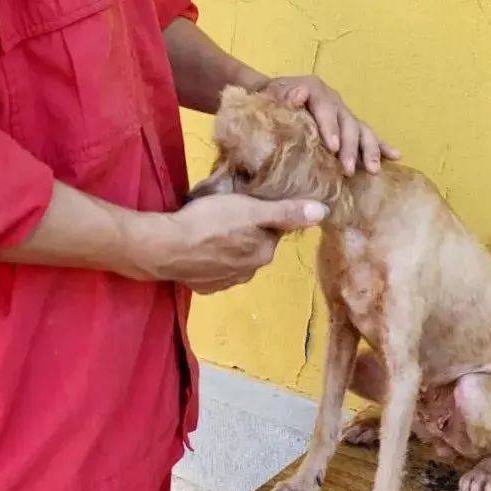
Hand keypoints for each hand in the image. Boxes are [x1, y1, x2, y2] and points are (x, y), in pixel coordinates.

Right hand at [144, 193, 327, 294]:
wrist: (165, 247)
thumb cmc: (210, 222)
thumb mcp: (250, 209)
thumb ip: (286, 211)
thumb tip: (324, 212)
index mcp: (264, 253)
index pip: (273, 230)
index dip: (263, 214)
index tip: (247, 203)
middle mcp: (250, 272)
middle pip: (255, 245)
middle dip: (246, 231)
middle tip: (228, 212)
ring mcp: (225, 282)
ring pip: (235, 258)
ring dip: (229, 245)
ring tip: (211, 228)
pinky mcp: (205, 287)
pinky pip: (215, 269)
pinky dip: (211, 259)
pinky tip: (200, 246)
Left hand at [261, 75, 399, 175]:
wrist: (271, 94)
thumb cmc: (268, 98)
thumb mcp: (269, 93)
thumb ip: (282, 96)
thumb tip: (298, 95)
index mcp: (314, 89)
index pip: (325, 109)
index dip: (330, 128)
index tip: (333, 148)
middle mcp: (333, 99)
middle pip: (347, 122)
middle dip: (350, 147)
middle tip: (349, 169)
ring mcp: (343, 112)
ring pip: (361, 130)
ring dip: (369, 150)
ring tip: (373, 170)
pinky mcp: (349, 123)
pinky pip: (367, 134)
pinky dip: (382, 145)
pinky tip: (397, 156)